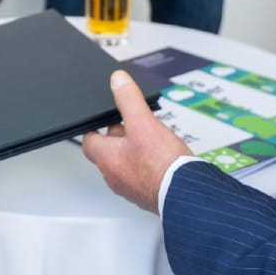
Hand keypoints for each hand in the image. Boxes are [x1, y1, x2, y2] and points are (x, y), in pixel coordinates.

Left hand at [82, 70, 189, 213]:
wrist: (186, 193)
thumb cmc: (162, 164)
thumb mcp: (144, 122)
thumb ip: (129, 99)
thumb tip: (118, 81)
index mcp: (107, 159)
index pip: (89, 141)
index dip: (95, 127)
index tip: (102, 118)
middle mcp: (115, 177)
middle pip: (108, 151)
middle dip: (119, 136)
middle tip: (131, 122)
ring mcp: (131, 188)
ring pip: (125, 163)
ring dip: (133, 150)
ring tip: (149, 137)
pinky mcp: (148, 194)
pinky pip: (141, 175)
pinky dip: (147, 164)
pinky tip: (161, 157)